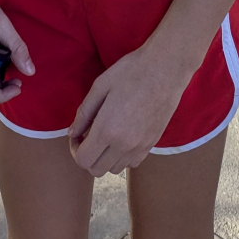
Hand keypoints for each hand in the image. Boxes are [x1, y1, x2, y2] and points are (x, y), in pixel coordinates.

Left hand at [67, 43, 188, 174]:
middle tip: (89, 135)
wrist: (166, 68)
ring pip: (114, 169)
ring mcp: (140, 147)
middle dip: (88, 156)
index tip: (77, 134)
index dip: (74, 149)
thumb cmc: (131, 71)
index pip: (83, 160)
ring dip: (105, 157)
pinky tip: (123, 136)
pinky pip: (132, 163)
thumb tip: (72, 132)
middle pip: (96, 170)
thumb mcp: (101, 85)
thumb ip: (84, 112)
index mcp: (107, 129)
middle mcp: (124, 145)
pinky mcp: (152, 144)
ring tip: (106, 134)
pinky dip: (122, 157)